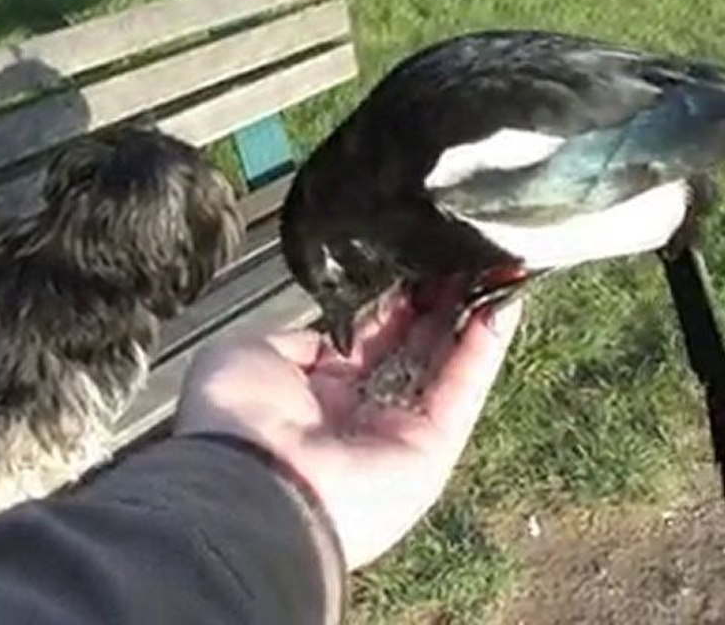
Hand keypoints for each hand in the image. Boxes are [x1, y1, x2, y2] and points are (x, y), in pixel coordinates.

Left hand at [175, 285, 521, 569]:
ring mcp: (398, 431)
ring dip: (468, 317)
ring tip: (492, 268)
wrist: (248, 481)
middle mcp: (359, 409)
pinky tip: (503, 303)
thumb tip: (330, 335)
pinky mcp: (431, 449)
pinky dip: (484, 349)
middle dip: (435, 302)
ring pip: (444, 365)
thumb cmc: (234, 419)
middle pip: (411, 347)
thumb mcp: (249, 354)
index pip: (366, 336)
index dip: (393, 301)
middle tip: (458, 256)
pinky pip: (462, 392)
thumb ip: (296, 339)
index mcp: (314, 388)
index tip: (413, 261)